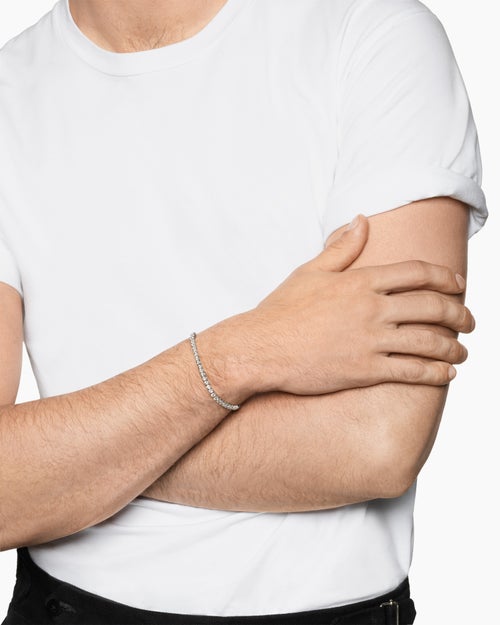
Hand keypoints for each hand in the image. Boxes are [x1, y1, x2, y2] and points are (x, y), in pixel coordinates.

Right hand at [242, 215, 473, 395]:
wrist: (260, 348)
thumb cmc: (281, 311)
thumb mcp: (310, 271)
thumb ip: (341, 246)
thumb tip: (361, 220)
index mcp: (360, 281)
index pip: (416, 273)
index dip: (444, 277)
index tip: (458, 284)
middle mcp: (372, 309)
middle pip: (432, 306)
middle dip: (459, 313)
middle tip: (469, 320)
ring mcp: (370, 340)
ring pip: (428, 341)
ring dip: (453, 346)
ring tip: (463, 351)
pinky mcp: (365, 370)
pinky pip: (411, 371)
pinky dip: (435, 372)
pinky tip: (446, 373)